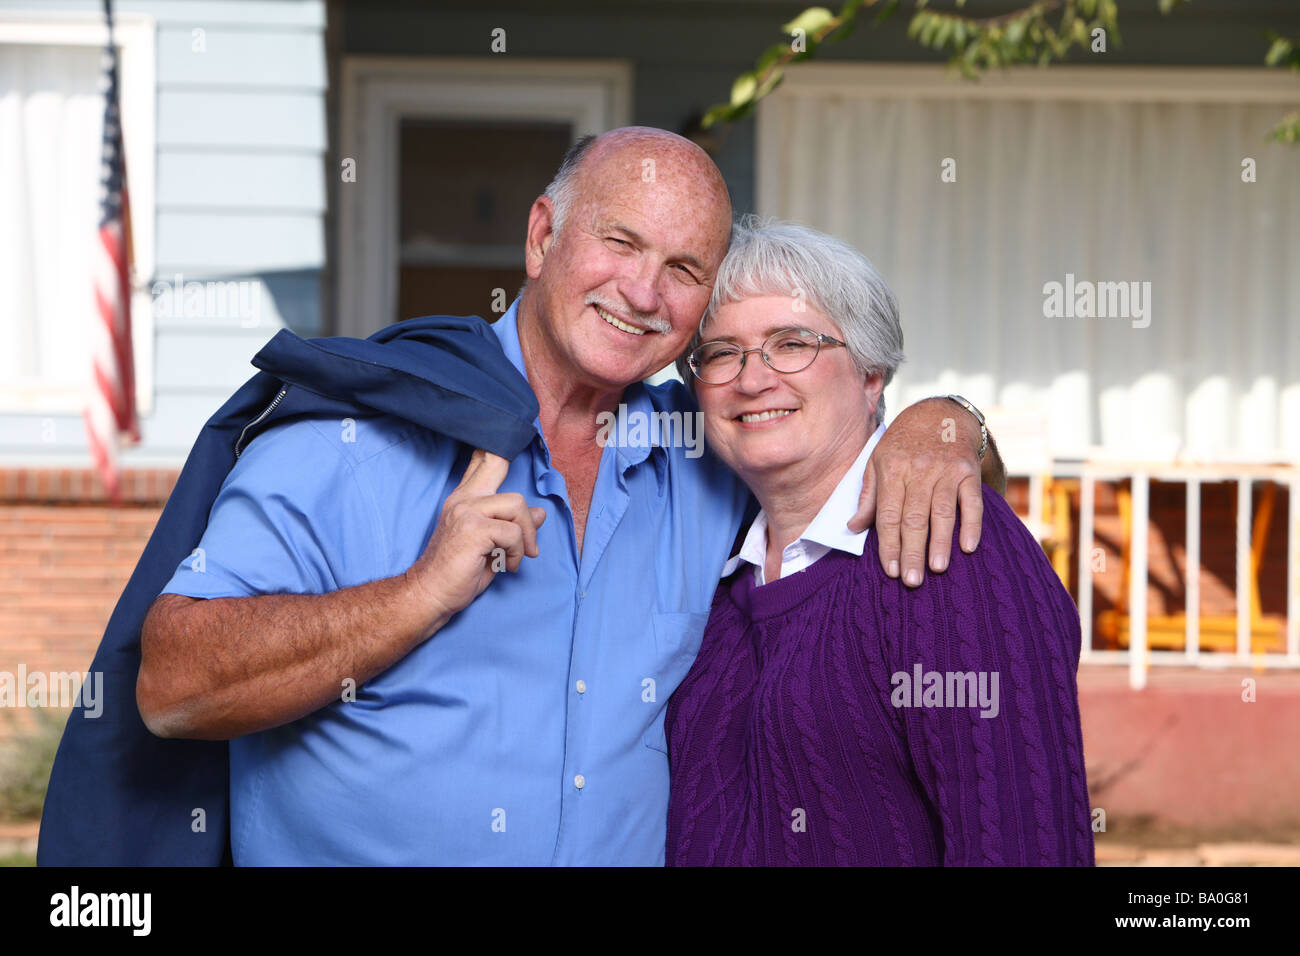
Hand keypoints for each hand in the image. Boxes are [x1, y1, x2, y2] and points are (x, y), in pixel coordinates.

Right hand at [405, 449, 545, 625]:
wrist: (430, 596)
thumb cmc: (459, 573)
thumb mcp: (493, 546)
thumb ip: (512, 526)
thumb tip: (540, 513)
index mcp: (464, 499)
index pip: (481, 460)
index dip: (496, 446)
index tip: (513, 429)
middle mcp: (463, 499)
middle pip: (498, 464)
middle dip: (518, 482)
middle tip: (526, 531)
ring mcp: (466, 511)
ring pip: (517, 504)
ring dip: (526, 535)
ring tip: (518, 557)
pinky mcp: (473, 529)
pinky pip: (514, 532)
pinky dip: (519, 552)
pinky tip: (508, 565)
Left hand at [849, 398, 982, 586]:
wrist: (940, 413)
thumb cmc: (903, 443)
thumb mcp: (877, 461)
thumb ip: (868, 495)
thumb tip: (853, 527)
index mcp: (892, 470)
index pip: (888, 515)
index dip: (889, 544)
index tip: (890, 570)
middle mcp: (918, 470)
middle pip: (914, 517)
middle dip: (912, 551)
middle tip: (912, 580)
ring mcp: (946, 471)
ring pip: (942, 512)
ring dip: (940, 542)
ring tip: (936, 568)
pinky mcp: (969, 470)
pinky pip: (972, 501)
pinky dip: (972, 524)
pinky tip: (968, 547)